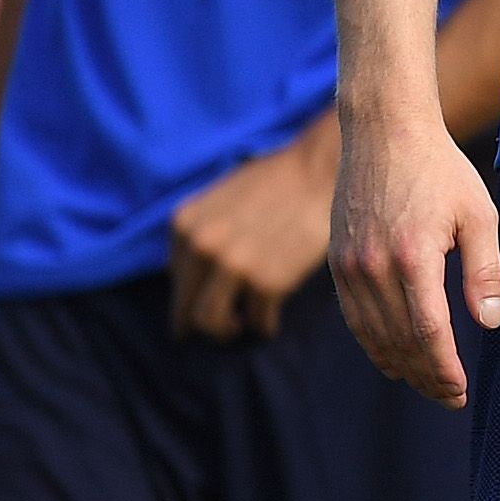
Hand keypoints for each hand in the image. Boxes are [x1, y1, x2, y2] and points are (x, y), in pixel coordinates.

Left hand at [169, 118, 341, 341]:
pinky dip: (264, 326)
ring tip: (242, 327)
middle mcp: (201, 246)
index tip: (199, 306)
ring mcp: (233, 266)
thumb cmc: (280, 179)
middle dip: (199, 324)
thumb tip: (199, 272)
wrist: (323, 169)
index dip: (191, 294)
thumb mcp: (223, 197)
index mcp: (185, 224)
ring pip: (212, 323)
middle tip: (218, 329)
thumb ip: (204, 230)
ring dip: (226, 331)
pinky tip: (271, 322)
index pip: (176, 278)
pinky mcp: (268, 282)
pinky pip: (258, 321)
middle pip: (186, 308)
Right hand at [332, 117, 499, 406]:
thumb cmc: (441, 170)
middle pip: (399, 342)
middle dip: (426, 377)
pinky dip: (373, 344)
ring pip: (372, 336)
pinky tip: (394, 358)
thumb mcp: (479, 214)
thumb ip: (485, 271)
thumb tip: (490, 322)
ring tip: (428, 384)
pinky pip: (354, 318)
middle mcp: (373, 267)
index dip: (445, 369)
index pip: (428, 332)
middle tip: (450, 397)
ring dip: (400, 367)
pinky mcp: (337, 262)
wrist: (383, 133)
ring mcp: (349, 267)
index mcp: (412, 256)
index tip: (462, 391)